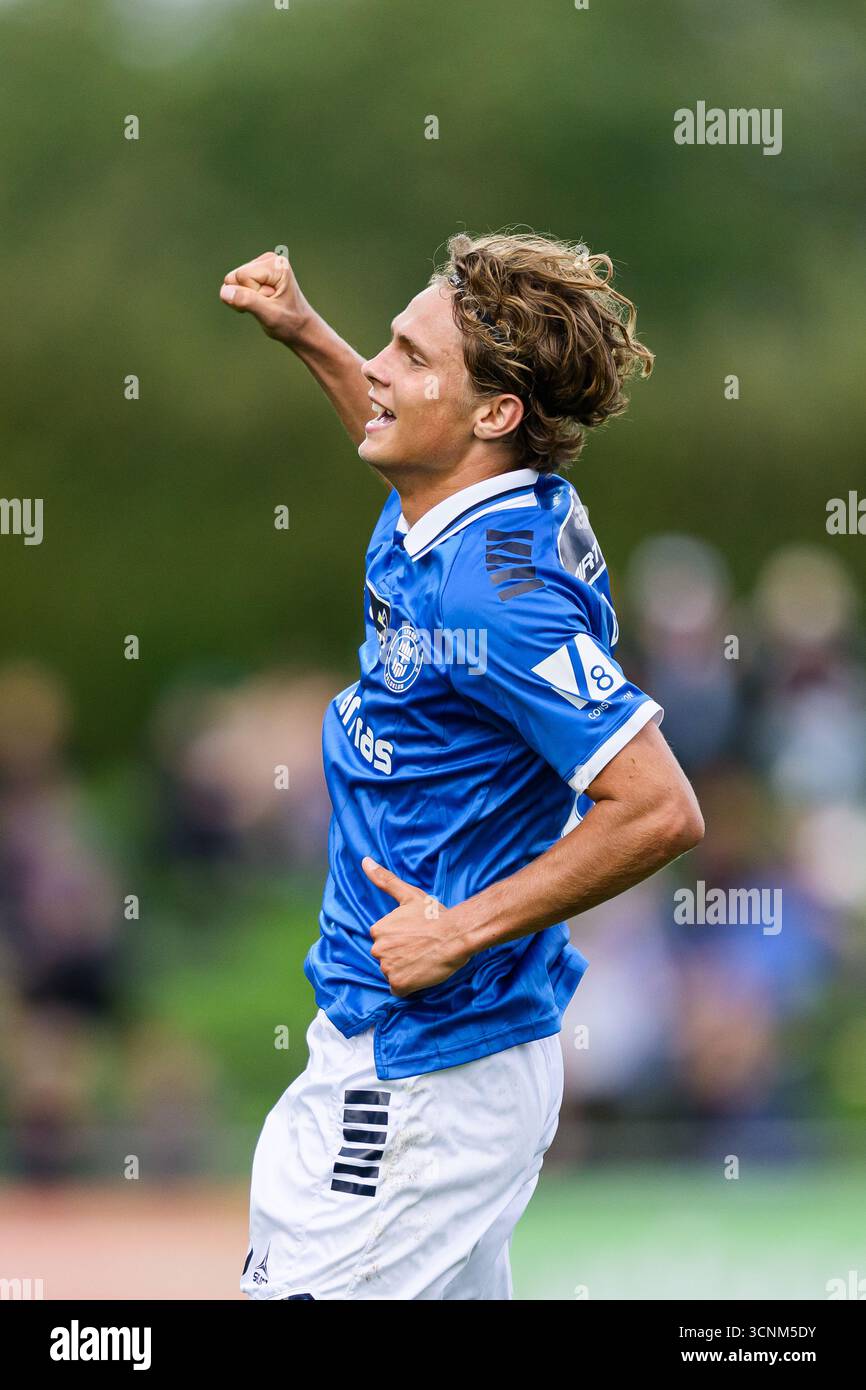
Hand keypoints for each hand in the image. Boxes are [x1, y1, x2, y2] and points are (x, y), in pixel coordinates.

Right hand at [219, 250, 313, 343]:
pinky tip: (261, 303)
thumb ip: (247, 301)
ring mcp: (262, 266)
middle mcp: (269, 260)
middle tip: (267, 305)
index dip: (250, 295)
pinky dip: (244, 298)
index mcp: (276, 265)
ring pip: (232, 282)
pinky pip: (234, 285)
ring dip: (245, 299)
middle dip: (246, 296)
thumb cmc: (290, 323)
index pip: (241, 276)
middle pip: (234, 277)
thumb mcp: (269, 315)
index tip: (269, 303)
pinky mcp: (256, 274)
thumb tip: (224, 292)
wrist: (301, 329)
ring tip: (265, 305)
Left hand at [361, 857, 471, 996]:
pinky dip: (409, 985)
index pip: (384, 941)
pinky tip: (422, 973)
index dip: (401, 940)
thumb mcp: (409, 894)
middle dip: (400, 955)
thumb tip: (364, 861)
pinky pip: (399, 989)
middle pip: (386, 958)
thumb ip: (384, 879)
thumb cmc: (435, 914)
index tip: (416, 936)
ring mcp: (387, 969)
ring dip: (405, 970)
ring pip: (392, 973)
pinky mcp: (399, 985)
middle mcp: (377, 949)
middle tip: (421, 948)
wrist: (455, 935)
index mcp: (377, 930)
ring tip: (423, 960)